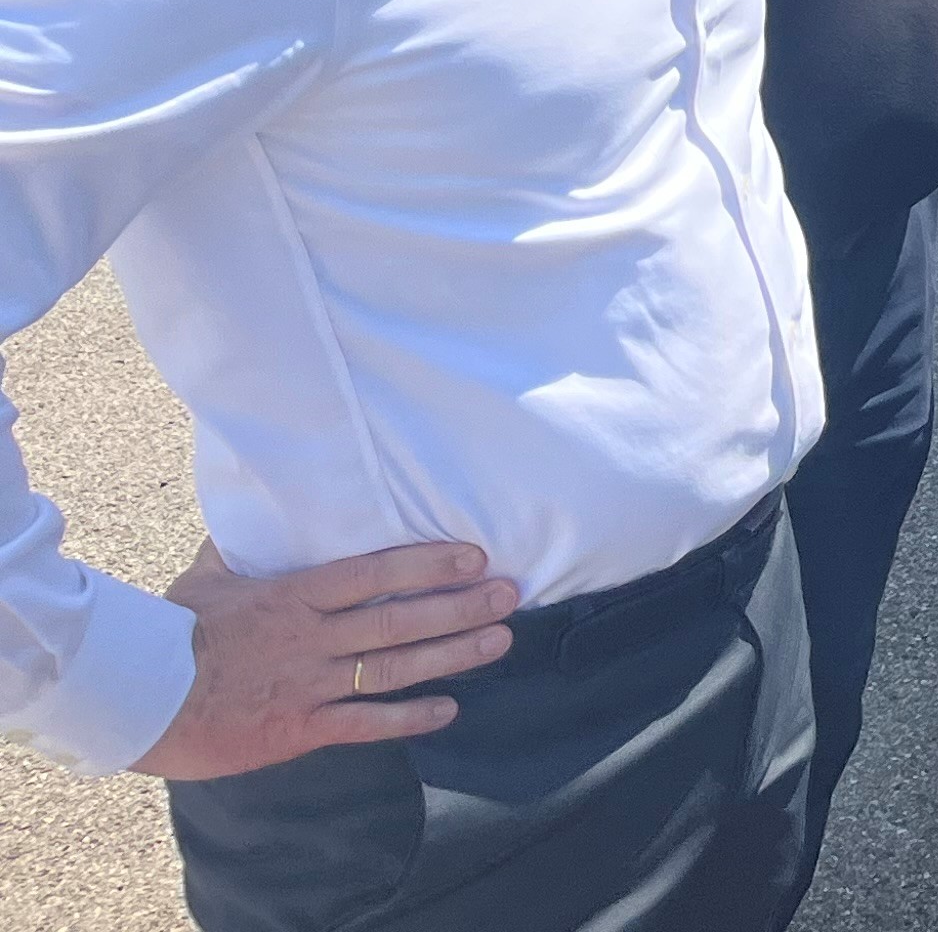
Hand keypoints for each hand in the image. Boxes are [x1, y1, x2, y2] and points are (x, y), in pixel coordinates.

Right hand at [131, 537, 518, 780]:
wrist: (136, 700)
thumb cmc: (169, 632)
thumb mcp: (207, 576)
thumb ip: (243, 544)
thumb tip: (255, 500)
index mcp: (293, 595)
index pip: (373, 572)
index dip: (427, 563)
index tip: (473, 555)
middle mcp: (310, 638)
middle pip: (398, 619)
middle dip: (459, 606)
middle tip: (510, 593)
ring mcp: (308, 684)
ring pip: (393, 668)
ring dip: (451, 655)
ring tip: (499, 641)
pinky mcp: (298, 728)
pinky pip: (363, 723)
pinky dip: (407, 719)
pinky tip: (448, 711)